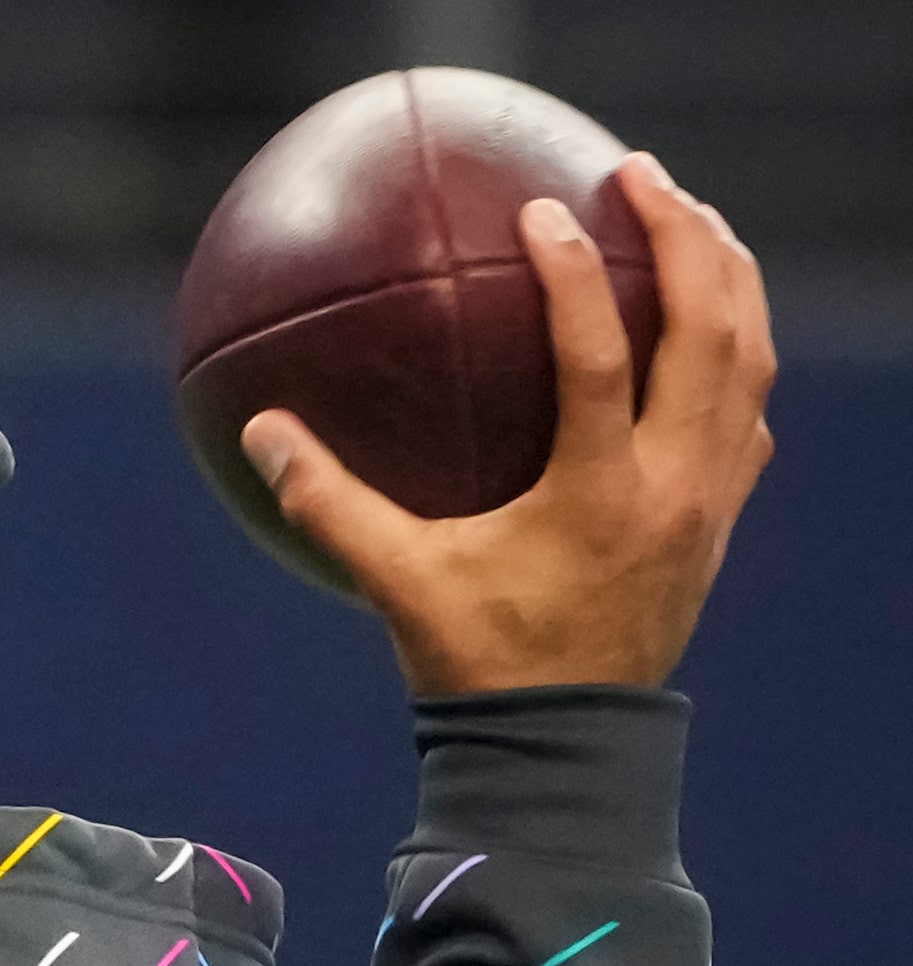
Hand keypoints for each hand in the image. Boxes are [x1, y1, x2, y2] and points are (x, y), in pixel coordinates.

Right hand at [240, 151, 775, 694]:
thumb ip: (329, 506)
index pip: (599, 355)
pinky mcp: (720, 515)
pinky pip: (747, 410)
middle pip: (709, 330)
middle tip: (636, 177)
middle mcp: (673, 483)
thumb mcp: (398, 583)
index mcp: (600, 493)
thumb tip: (258, 434)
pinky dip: (736, 349)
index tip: (540, 214)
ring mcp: (709, 498)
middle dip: (683, 238)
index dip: (573, 276)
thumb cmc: (480, 664)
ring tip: (688, 219)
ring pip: (747, 359)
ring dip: (726, 278)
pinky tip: (707, 325)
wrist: (569, 747)